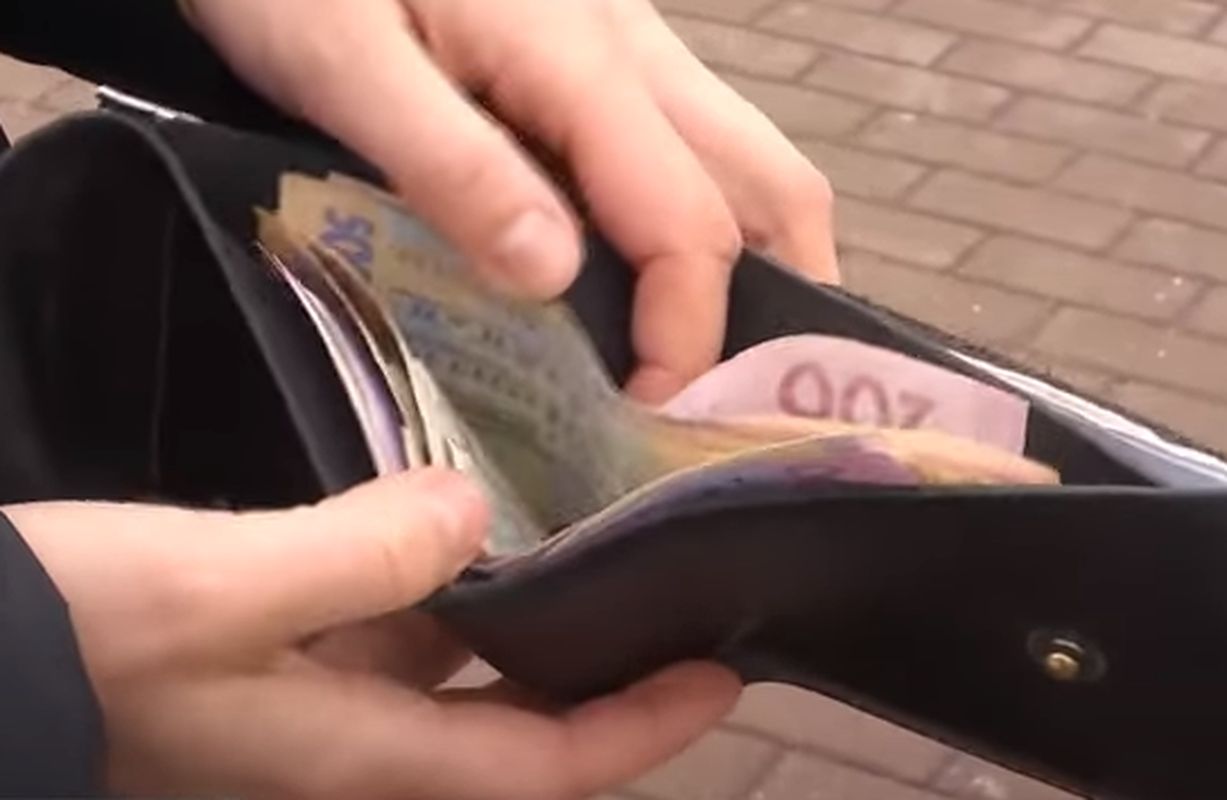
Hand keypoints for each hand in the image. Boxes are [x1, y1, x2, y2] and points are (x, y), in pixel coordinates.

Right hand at [7, 469, 740, 798]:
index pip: (545, 762)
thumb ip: (359, 555)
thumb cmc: (81, 641)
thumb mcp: (219, 591)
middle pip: (516, 718)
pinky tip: (465, 507)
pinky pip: (396, 620)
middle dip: (604, 669)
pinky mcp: (284, 649)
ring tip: (595, 531)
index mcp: (365, 753)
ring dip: (531, 613)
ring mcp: (320, 697)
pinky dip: (446, 577)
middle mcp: (359, 740)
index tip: (723, 673)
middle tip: (676, 589)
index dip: (641, 728)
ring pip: (460, 663)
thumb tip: (476, 513)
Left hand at [178, 0, 838, 401]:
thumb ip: (453, 166)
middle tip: (725, 403)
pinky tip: (643, 273)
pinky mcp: (599, 48)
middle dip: (779, 302)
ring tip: (701, 356)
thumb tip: (553, 275)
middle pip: (768, 184)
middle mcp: (634, 49)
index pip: (690, 221)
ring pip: (741, 161)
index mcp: (580, 63)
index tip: (648, 415)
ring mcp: (626, 43)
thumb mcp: (344, 66)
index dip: (689, 331)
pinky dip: (698, 223)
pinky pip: (687, 144)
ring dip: (745, 264)